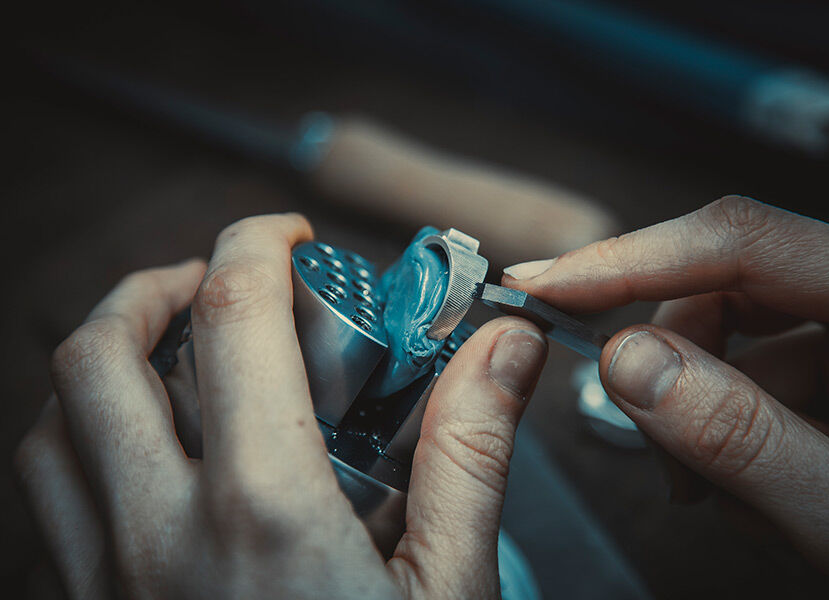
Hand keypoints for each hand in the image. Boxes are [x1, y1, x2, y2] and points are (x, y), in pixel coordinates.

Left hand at [15, 214, 547, 598]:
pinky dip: (82, 450)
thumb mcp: (450, 592)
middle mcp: (155, 539)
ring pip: (53, 429)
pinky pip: (47, 509)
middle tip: (213, 284)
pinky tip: (149, 466)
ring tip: (175, 361)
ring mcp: (103, 587)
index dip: (255, 243)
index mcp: (260, 513)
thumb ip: (470, 451)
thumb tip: (503, 350)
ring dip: (105, 366)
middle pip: (97, 354)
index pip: (233, 317)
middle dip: (152, 286)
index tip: (287, 233)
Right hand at [503, 196, 828, 584]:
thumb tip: (631, 364)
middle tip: (648, 439)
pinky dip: (729, 425)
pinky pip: (759, 370)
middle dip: (671, 363)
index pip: (746, 242)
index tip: (549, 281)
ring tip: (714, 489)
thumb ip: (745, 441)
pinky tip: (751, 484)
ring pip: (735, 332)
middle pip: (730, 283)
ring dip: (699, 408)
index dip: (632, 255)